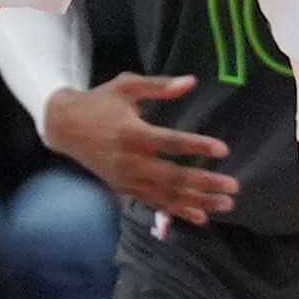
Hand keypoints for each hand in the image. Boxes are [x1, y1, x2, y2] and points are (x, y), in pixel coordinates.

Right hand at [42, 75, 240, 221]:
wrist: (65, 127)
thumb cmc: (100, 102)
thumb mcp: (127, 86)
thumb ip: (159, 86)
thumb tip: (191, 81)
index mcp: (133, 133)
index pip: (171, 143)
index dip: (198, 146)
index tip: (224, 150)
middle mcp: (131, 161)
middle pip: (173, 177)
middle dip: (205, 184)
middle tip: (233, 188)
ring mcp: (128, 179)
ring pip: (167, 195)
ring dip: (198, 202)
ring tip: (225, 205)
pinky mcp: (125, 189)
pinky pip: (156, 203)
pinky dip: (178, 211)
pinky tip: (200, 217)